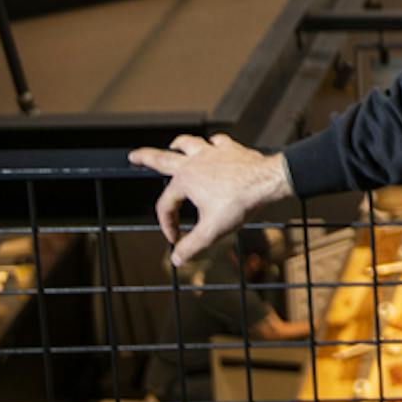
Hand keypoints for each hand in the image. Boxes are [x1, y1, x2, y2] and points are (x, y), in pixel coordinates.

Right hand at [128, 132, 292, 266]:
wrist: (268, 181)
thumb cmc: (240, 203)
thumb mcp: (212, 231)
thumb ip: (191, 246)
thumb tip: (176, 259)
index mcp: (185, 181)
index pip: (166, 205)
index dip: (167, 225)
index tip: (175, 239)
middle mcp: (195, 162)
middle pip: (163, 158)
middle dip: (145, 158)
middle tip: (134, 156)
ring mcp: (212, 152)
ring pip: (189, 143)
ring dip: (179, 145)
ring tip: (173, 146)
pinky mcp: (230, 148)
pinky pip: (217, 141)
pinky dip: (212, 144)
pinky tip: (214, 147)